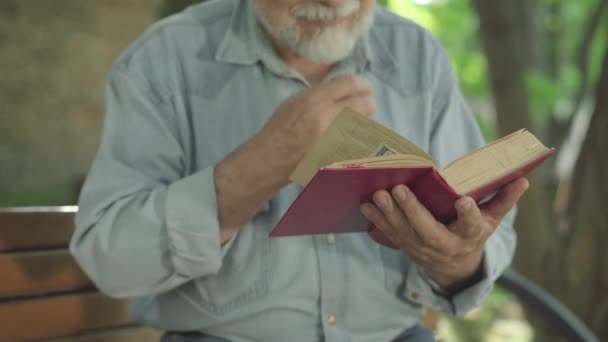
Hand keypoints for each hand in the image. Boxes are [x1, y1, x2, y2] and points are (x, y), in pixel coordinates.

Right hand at [254, 75, 374, 174]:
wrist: (271, 158)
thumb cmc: (280, 127)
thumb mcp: (295, 100)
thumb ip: (321, 91)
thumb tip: (344, 87)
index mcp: (314, 100)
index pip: (351, 84)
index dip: (363, 84)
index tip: (365, 88)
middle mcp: (325, 118)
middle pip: (363, 104)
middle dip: (368, 103)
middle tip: (367, 104)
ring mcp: (332, 140)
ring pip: (363, 125)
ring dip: (364, 121)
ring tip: (358, 121)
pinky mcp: (335, 156)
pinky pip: (357, 144)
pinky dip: (358, 139)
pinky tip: (353, 138)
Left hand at [360, 177, 528, 293]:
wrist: (452, 265)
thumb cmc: (472, 234)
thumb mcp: (491, 220)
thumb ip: (503, 199)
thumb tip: (522, 178)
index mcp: (469, 236)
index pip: (472, 226)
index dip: (469, 214)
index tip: (464, 201)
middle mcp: (444, 245)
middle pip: (427, 231)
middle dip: (412, 211)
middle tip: (399, 190)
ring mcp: (422, 248)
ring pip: (404, 232)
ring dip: (388, 213)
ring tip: (378, 194)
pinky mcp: (406, 246)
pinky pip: (390, 233)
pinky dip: (376, 219)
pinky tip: (365, 204)